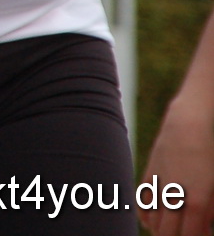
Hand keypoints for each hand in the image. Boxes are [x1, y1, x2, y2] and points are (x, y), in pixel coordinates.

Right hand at [141, 105, 213, 233]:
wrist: (190, 123)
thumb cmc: (211, 154)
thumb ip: (209, 212)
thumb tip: (203, 228)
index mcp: (197, 204)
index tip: (200, 235)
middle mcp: (174, 197)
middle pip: (168, 234)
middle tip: (186, 233)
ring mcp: (158, 187)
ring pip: (153, 223)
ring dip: (162, 232)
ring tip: (172, 231)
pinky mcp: (148, 176)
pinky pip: (142, 205)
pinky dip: (147, 218)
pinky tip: (154, 223)